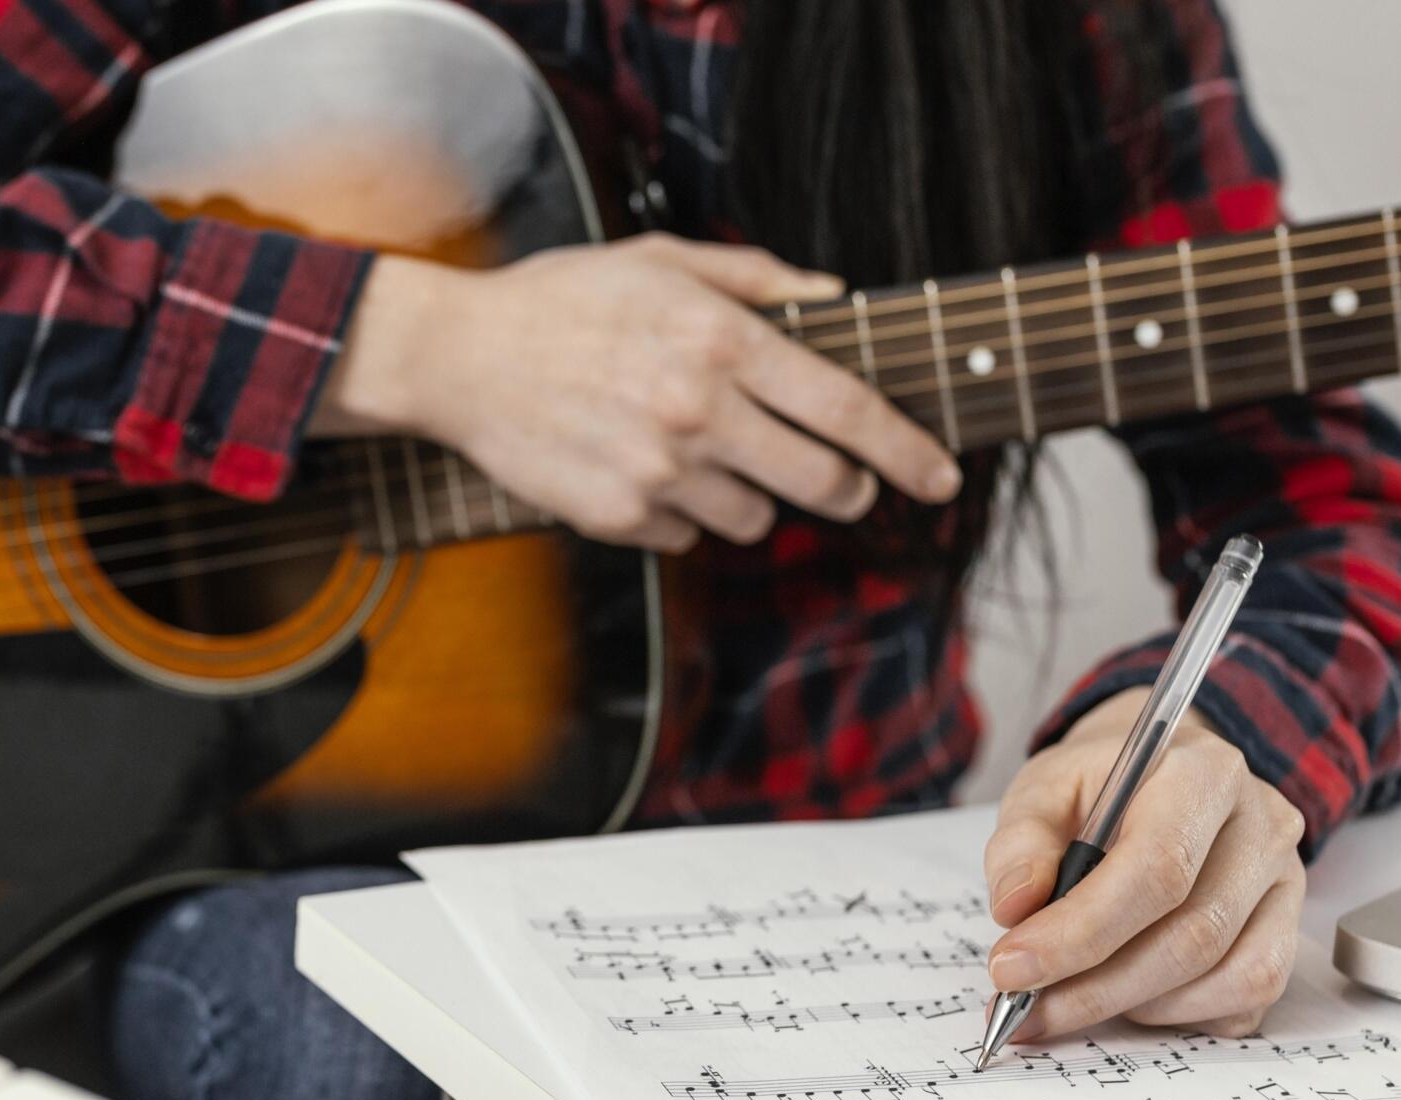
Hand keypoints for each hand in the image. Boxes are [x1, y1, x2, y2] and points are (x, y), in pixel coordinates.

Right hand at [313, 239, 960, 552]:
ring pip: (756, 520)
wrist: (458, 357)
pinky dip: (681, 514)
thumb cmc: (562, 299)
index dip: (909, 451)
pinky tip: (640, 469)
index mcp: (723, 342)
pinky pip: (688, 536)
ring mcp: (660, 472)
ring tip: (701, 454)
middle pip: (822, 483)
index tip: (942, 476)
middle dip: (847, 489)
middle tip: (842, 482)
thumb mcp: (660, 261)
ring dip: (751, 498)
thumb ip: (756, 280)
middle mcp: (701, 411)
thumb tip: (833, 299)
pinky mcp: (619, 517)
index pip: (848, 410)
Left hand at [981, 690, 1307, 1042]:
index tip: (1011, 968)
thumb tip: (1016, 908)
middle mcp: (1262, 828)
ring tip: (1065, 1000)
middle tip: (1024, 1009)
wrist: (1157, 779)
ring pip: (1223, 978)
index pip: (1157, 869)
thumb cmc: (1099, 788)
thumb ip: (1021, 844)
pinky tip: (1126, 996)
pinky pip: (1244, 1002)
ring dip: (1132, 1006)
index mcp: (1204, 775)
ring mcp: (1285, 884)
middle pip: (1193, 935)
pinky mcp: (1286, 932)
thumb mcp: (1044, 790)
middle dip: (1096, 987)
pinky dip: (1178, 1016)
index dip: (1080, 932)